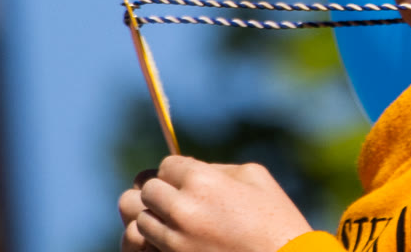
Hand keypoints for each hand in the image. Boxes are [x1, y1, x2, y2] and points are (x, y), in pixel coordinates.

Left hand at [120, 158, 311, 251]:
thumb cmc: (273, 217)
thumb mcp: (253, 177)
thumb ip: (216, 169)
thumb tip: (190, 171)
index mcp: (202, 180)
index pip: (166, 166)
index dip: (177, 171)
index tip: (187, 179)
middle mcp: (181, 208)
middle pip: (146, 190)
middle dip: (159, 191)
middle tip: (176, 197)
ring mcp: (172, 240)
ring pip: (137, 219)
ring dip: (152, 216)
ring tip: (172, 219)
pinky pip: (141, 246)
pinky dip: (149, 241)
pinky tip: (170, 238)